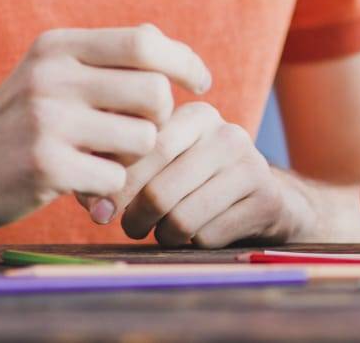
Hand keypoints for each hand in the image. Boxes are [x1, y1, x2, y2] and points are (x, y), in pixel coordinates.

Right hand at [0, 25, 210, 230]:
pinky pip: (116, 178)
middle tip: (136, 139)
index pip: (145, 41)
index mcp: (60, 46)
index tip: (201, 83)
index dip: (184, 61)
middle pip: (154, 91)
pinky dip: (110, 190)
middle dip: (158, 120)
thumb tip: (174, 57)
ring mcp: (47, 120)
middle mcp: (53, 75)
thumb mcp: (50, 76)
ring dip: (134, 159)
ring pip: (143, 138)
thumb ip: (104, 64)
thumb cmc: (15, 124)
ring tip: (105, 165)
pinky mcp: (43, 166)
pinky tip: (84, 192)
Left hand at [86, 101, 308, 247]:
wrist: (263, 195)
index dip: (117, 186)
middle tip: (132, 226)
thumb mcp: (165, 160)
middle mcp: (227, 134)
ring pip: (181, 220)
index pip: (144, 150)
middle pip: (159, 193)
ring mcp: (251, 166)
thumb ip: (121, 171)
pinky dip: (194, 244)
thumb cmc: (194, 178)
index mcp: (197, 115)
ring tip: (164, 230)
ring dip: (164, 236)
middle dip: (135, 219)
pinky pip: (207, 237)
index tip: (103, 207)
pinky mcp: (265, 200)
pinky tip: (199, 233)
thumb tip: (94, 207)